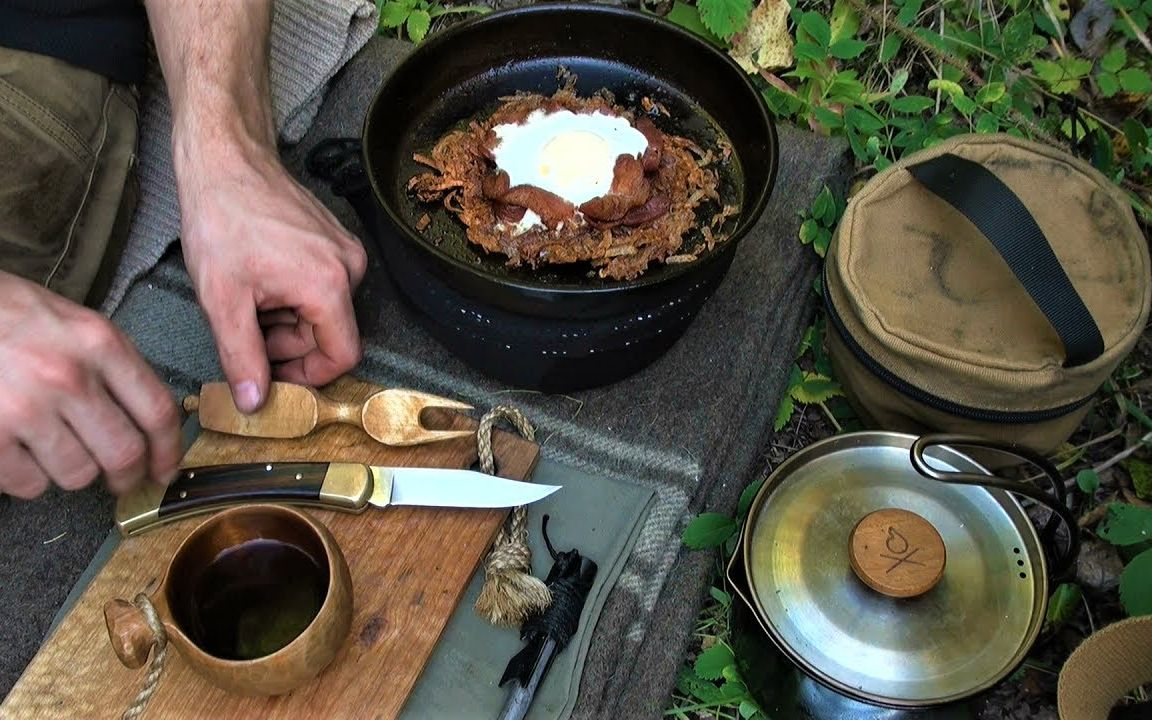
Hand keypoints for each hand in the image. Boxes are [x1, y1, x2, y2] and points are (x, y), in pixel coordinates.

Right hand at [0, 272, 181, 497]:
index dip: (168, 450)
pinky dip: (28, 477)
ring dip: (72, 471)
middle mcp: (68, 376)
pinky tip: (20, 451)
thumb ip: (114, 367)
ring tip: (55, 447)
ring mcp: (26, 407)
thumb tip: (147, 422)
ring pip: (78, 474)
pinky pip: (29, 483)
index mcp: (99, 344)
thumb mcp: (77, 325)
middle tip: (120, 480)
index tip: (165, 470)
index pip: (157, 410)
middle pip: (123, 452)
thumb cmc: (12, 316)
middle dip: (127, 476)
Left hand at [175, 142, 367, 413]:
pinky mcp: (337, 240)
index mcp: (328, 286)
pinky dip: (292, 296)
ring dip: (287, 319)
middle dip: (287, 344)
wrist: (225, 161)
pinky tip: (261, 277)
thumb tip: (255, 403)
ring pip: (324, 313)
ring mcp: (346, 251)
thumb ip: (242, 357)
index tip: (273, 375)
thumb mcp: (222, 299)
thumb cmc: (222, 219)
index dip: (308, 376)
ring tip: (250, 296)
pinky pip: (323, 287)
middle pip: (329, 335)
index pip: (342, 356)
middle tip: (246, 327)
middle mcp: (350, 268)